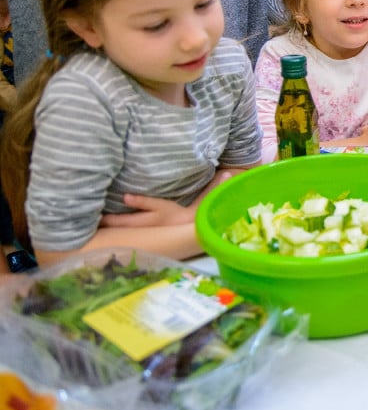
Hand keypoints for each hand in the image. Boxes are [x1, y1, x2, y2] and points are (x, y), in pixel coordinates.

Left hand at [101, 170, 234, 227]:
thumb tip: (230, 173)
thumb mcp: (210, 201)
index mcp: (171, 214)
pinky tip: (102, 230)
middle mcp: (160, 224)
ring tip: (95, 224)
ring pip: (130, 229)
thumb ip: (217, 187)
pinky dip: (117, 233)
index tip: (125, 198)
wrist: (198, 237)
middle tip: (99, 219)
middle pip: (135, 223)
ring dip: (113, 227)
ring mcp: (153, 232)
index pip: (155, 207)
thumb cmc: (199, 216)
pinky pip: (131, 234)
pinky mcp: (149, 236)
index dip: (140, 203)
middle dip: (117, 222)